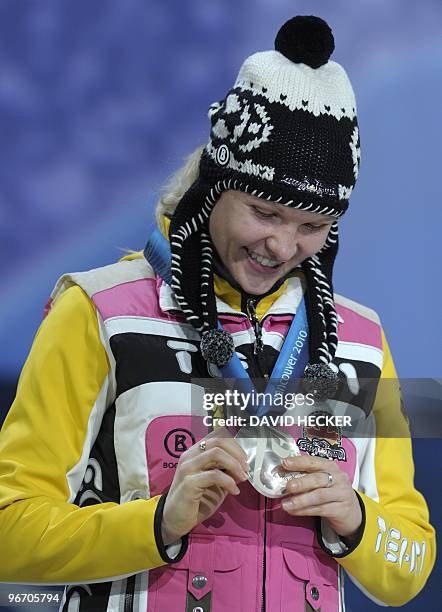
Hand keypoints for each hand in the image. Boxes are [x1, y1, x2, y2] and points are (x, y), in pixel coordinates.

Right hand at [161, 427, 248, 543]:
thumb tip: (243, 466)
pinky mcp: (189, 482)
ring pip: (216, 454)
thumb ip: (225, 472)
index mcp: (195, 453)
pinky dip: (229, 482)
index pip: (217, 437)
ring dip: (234, 465)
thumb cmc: (196, 501)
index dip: (235, 445)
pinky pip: (214, 475)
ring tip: (242, 478)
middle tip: (246, 468)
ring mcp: (188, 468)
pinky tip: (234, 491)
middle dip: (237, 454)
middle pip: (218, 442)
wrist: (175, 520)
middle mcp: (189, 456)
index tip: (245, 459)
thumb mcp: (214, 483)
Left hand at [280, 455, 361, 538]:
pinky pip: (321, 509)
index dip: (299, 462)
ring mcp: (342, 494)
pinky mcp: (341, 509)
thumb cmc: (332, 492)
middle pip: (318, 479)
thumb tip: (284, 476)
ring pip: (319, 496)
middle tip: (287, 486)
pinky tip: (294, 511)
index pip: (313, 462)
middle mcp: (338, 478)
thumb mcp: (323, 480)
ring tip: (286, 504)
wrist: (352, 513)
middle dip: (301, 483)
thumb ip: (307, 476)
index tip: (285, 463)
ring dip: (301, 500)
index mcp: (330, 466)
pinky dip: (305, 511)